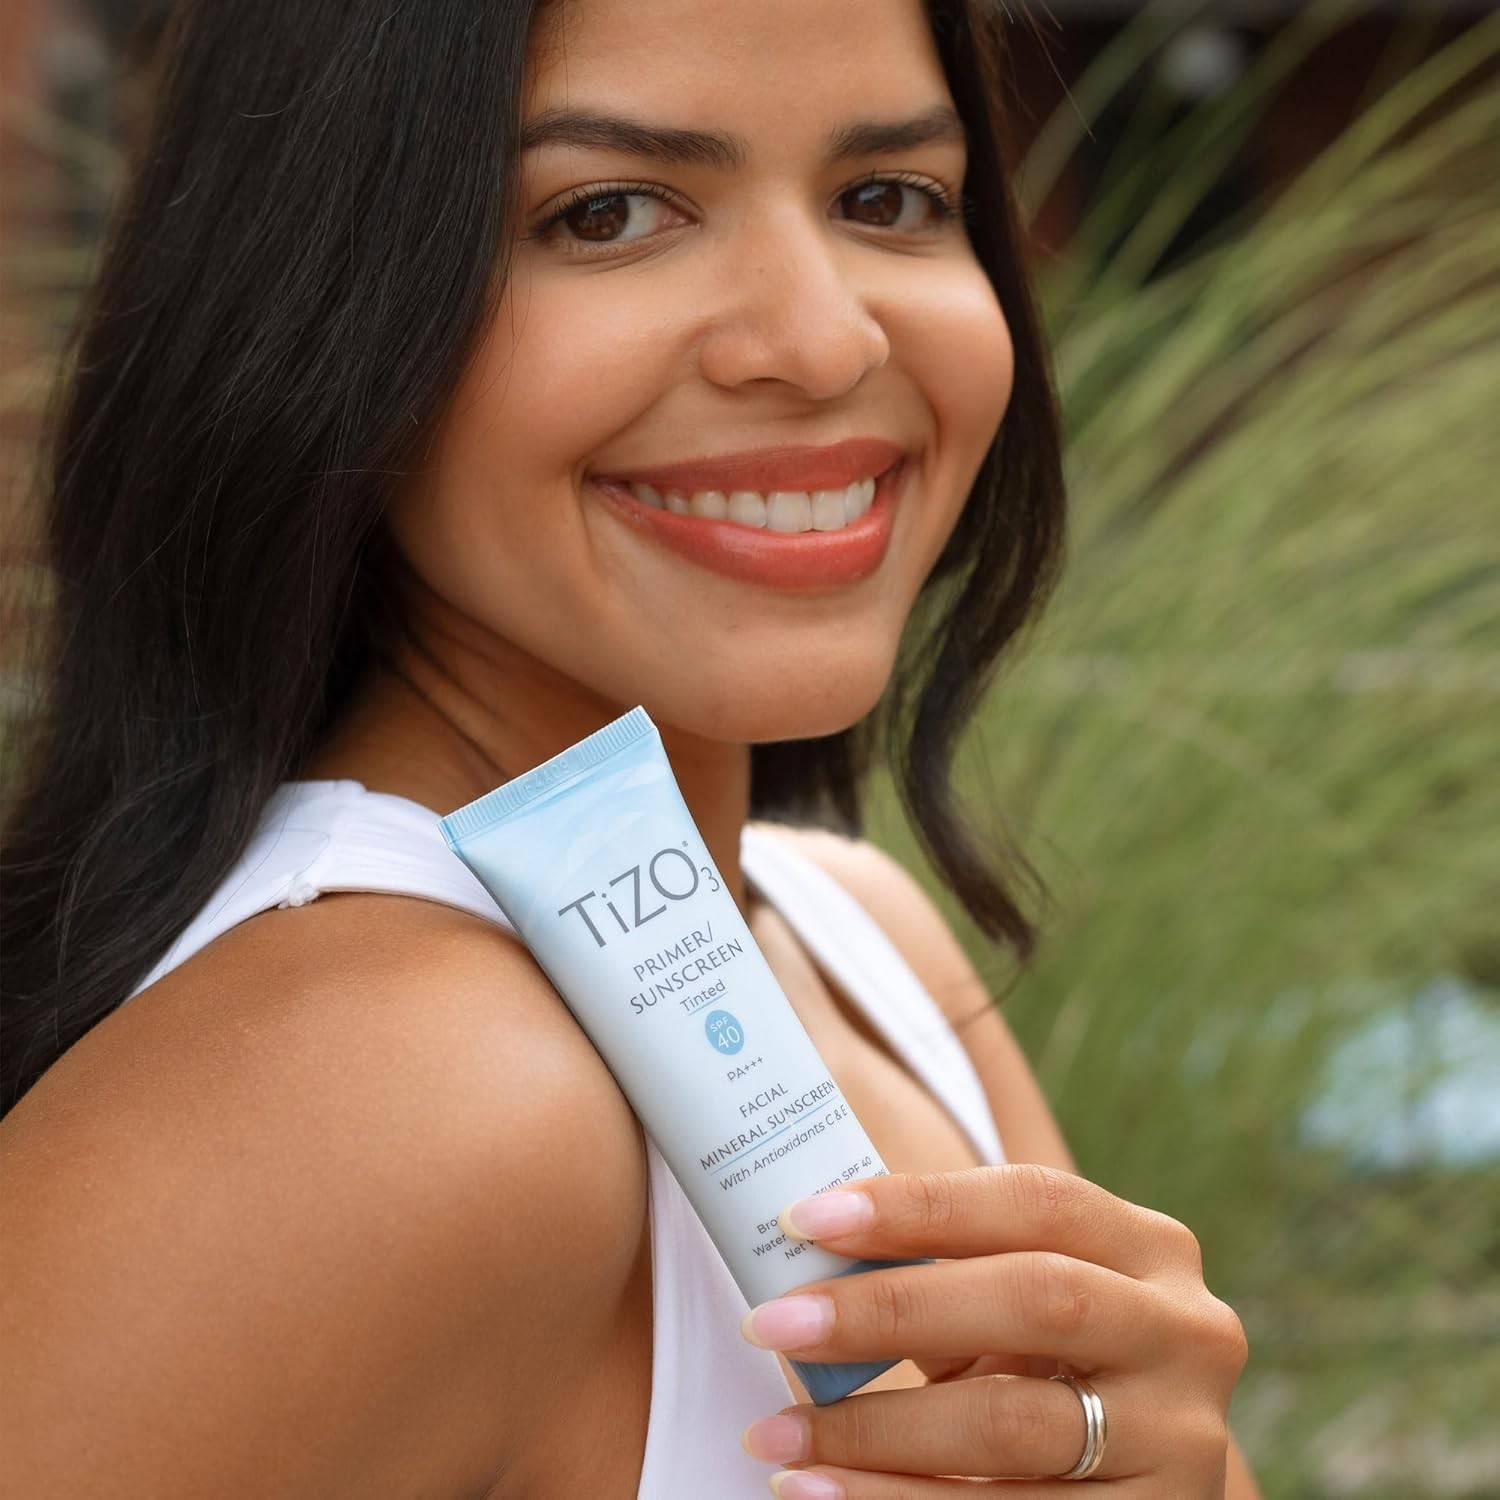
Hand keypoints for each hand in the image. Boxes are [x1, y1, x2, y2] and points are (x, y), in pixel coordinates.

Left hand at [736, 1164, 1248, 1496]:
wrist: (1135, 1485)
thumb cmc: (1049, 1369)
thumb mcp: (1021, 1307)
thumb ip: (945, 1274)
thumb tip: (809, 1257)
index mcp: (1150, 1249)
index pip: (1032, 1199)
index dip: (918, 1204)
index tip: (805, 1218)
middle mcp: (1185, 1333)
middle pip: (1031, 1299)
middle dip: (888, 1309)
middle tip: (773, 1323)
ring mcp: (1181, 1438)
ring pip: (1013, 1424)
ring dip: (875, 1431)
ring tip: (775, 1436)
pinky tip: (818, 1495)